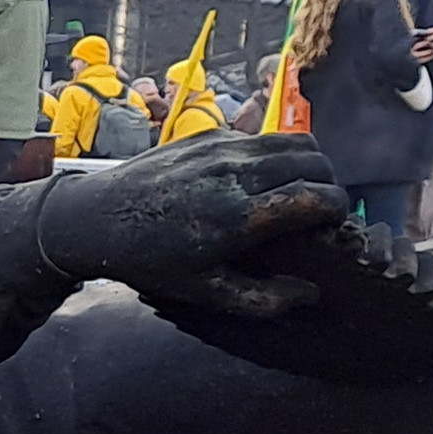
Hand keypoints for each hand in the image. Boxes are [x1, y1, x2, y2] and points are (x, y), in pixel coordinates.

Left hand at [34, 133, 350, 316]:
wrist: (95, 218)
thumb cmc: (151, 261)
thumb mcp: (206, 293)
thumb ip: (263, 299)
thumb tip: (311, 294)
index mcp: (237, 216)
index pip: (314, 196)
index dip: (337, 208)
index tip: (334, 223)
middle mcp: (234, 173)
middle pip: (313, 158)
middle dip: (328, 182)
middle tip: (319, 207)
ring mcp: (220, 147)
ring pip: (292, 138)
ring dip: (307, 161)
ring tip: (299, 188)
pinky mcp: (207, 134)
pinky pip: (260, 135)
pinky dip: (274, 153)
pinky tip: (259, 178)